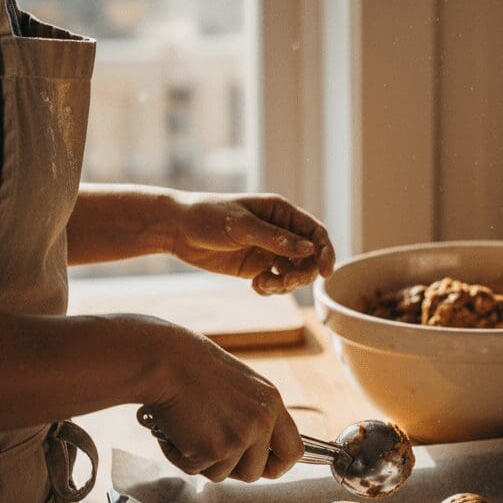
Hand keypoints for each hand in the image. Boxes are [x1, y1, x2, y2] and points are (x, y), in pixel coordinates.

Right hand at [142, 323, 303, 481]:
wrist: (167, 361)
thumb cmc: (195, 370)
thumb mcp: (242, 388)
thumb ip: (254, 416)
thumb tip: (257, 451)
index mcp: (272, 404)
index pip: (293, 451)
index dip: (277, 466)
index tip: (262, 466)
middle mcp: (262, 422)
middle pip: (255, 473)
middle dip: (230, 468)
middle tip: (209, 447)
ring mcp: (239, 437)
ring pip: (223, 475)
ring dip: (203, 461)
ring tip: (189, 430)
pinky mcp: (213, 449)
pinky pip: (197, 470)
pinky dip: (181, 457)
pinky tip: (176, 430)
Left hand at [171, 192, 334, 294]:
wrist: (177, 229)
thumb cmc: (208, 216)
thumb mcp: (242, 226)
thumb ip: (275, 239)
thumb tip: (309, 250)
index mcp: (281, 213)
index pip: (315, 233)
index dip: (325, 252)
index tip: (325, 272)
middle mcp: (280, 232)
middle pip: (309, 257)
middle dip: (303, 273)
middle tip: (286, 282)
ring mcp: (268, 251)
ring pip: (294, 274)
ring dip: (286, 284)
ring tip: (265, 285)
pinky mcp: (255, 268)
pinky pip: (275, 283)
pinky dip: (271, 289)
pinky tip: (256, 286)